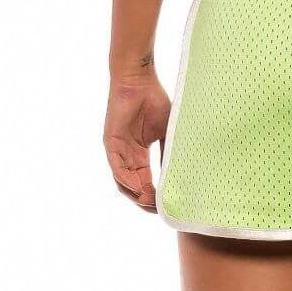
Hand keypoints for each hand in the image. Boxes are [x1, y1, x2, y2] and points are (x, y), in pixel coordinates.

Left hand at [104, 74, 170, 212]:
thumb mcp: (168, 134)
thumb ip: (170, 155)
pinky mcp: (111, 143)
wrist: (139, 80)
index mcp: (139, 156)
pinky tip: (140, 190)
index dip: (156, 197)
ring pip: (123, 183)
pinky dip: (127, 181)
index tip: (168, 207)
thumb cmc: (155, 101)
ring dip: (137, 196)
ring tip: (151, 204)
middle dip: (147, 202)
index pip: (146, 184)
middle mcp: (127, 157)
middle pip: (134, 188)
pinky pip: (117, 169)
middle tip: (160, 210)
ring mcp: (118, 151)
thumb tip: (181, 177)